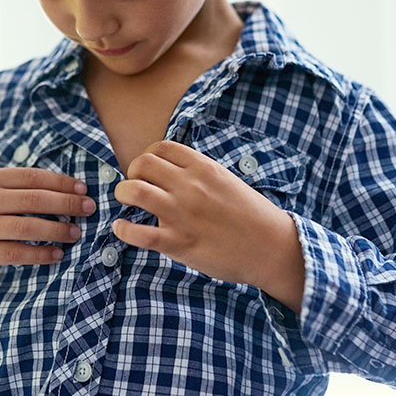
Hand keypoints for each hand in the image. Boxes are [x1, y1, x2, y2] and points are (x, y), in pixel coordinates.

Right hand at [0, 167, 95, 271]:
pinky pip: (15, 253)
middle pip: (36, 200)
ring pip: (28, 227)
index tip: (83, 189)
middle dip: (67, 204)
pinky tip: (56, 254)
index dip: (62, 182)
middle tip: (90, 208)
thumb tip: (60, 186)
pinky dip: (39, 254)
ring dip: (58, 230)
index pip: (34, 177)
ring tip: (76, 233)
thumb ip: (14, 183)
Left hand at [111, 140, 298, 290]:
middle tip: (136, 186)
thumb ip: (199, 173)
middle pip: (142, 164)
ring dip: (123, 194)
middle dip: (132, 172)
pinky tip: (123, 229)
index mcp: (204, 168)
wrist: (272, 248)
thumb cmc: (252, 216)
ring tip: (127, 202)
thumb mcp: (227, 181)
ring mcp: (182, 214)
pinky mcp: (179, 243)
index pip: (161, 147)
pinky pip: (138, 233)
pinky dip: (123, 229)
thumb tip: (171, 171)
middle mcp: (190, 186)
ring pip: (134, 191)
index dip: (147, 155)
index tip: (148, 170)